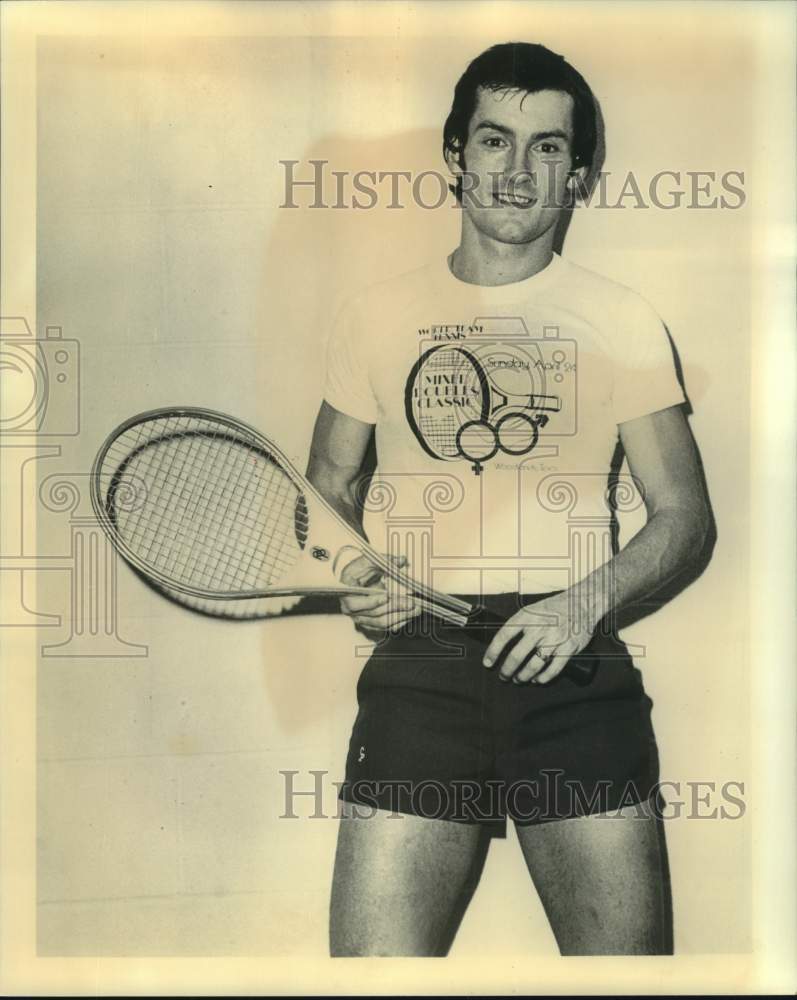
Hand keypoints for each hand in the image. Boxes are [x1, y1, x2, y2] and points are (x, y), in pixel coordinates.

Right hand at [338, 551, 419, 634]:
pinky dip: (398, 622)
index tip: (386, 597)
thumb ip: (383, 561)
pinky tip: (409, 615)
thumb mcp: (367, 561)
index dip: (372, 601)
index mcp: (345, 594)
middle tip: (411, 603)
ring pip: (382, 622)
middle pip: (374, 613)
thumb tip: (402, 560)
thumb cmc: (358, 571)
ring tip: (415, 610)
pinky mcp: (371, 623)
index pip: (356, 603)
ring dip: (400, 617)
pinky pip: (386, 627)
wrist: (355, 580)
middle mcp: (351, 610)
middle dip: (395, 607)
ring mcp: (361, 618)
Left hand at [482, 590, 598, 684]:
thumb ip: (520, 623)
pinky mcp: (569, 648)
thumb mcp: (533, 609)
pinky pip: (553, 669)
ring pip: (533, 665)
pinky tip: (538, 679)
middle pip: (516, 656)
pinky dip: (544, 678)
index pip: (504, 636)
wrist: (582, 602)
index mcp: (527, 617)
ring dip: (523, 676)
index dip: (493, 652)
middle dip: (507, 670)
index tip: (488, 662)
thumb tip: (503, 642)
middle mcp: (539, 628)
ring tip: (519, 679)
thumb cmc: (556, 606)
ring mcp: (554, 639)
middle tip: (503, 676)